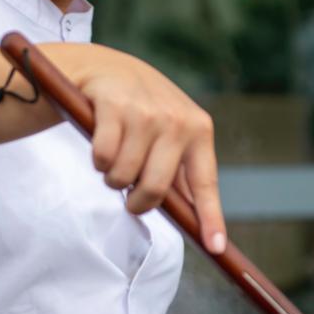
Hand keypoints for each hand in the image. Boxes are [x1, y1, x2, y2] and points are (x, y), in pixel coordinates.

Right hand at [58, 43, 226, 254]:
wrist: (101, 66)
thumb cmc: (139, 108)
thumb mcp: (169, 131)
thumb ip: (180, 170)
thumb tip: (195, 220)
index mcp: (198, 129)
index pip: (205, 183)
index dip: (210, 218)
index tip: (216, 247)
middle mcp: (176, 120)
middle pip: (155, 189)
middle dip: (137, 202)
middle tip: (130, 197)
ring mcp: (145, 112)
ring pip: (123, 177)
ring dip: (112, 177)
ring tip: (113, 158)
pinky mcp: (113, 105)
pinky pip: (102, 158)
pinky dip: (97, 159)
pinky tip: (100, 141)